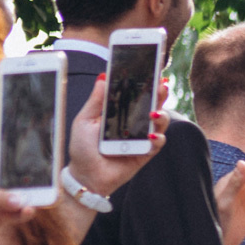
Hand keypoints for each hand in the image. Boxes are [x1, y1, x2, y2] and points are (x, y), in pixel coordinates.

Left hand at [68, 71, 165, 197]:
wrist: (85, 175)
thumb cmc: (82, 147)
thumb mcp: (85, 119)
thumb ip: (97, 100)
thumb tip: (104, 77)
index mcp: (120, 112)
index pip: (136, 94)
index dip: (145, 83)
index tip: (152, 69)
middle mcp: (133, 123)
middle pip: (152, 104)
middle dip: (159, 94)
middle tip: (162, 84)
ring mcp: (141, 138)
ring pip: (159, 123)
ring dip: (161, 115)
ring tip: (154, 112)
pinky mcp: (145, 154)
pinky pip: (158, 144)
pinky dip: (157, 138)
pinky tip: (152, 136)